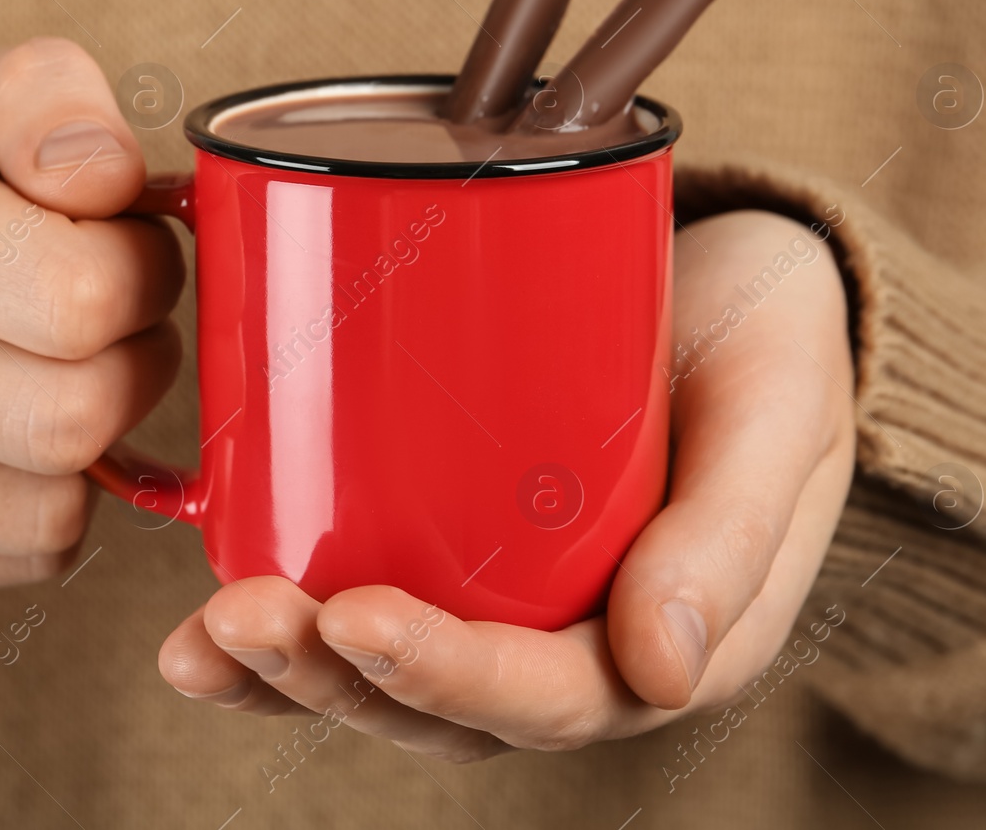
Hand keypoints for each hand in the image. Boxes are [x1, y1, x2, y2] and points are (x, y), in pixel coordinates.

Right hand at [0, 38, 183, 590]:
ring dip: (100, 439)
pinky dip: (52, 500)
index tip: (128, 249)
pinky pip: (24, 555)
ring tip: (64, 368)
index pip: (78, 298)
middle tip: (115, 320)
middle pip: (73, 417)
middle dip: (135, 363)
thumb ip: (56, 107)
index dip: (145, 273)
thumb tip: (111, 186)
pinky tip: (14, 434)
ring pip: (54, 506)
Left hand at [158, 210, 853, 759]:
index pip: (550, 694)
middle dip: (334, 676)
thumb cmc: (771, 341)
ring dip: (291, 669)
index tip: (355, 616)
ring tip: (206, 631)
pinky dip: (292, 623)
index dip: (448, 675)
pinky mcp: (461, 543)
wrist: (745, 279)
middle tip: (242, 614)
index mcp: (669, 639)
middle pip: (443, 705)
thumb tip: (661, 675)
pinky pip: (372, 605)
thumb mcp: (778, 416)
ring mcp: (513, 600)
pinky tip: (210, 606)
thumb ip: (733, 535)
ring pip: (390, 675)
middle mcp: (580, 643)